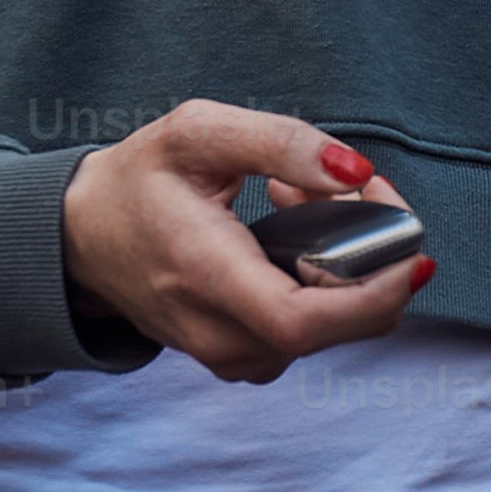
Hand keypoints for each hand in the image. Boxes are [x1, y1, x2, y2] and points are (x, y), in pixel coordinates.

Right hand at [57, 102, 431, 383]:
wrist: (82, 237)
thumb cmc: (138, 181)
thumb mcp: (198, 133)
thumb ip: (281, 141)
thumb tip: (356, 172)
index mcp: (206, 277)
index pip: (305, 320)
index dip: (374, 291)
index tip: (408, 244)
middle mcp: (220, 335)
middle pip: (338, 326)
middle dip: (371, 257)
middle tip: (355, 192)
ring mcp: (231, 357)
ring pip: (332, 328)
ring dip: (343, 264)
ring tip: (300, 201)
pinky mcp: (243, 359)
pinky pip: (312, 332)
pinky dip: (324, 284)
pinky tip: (291, 238)